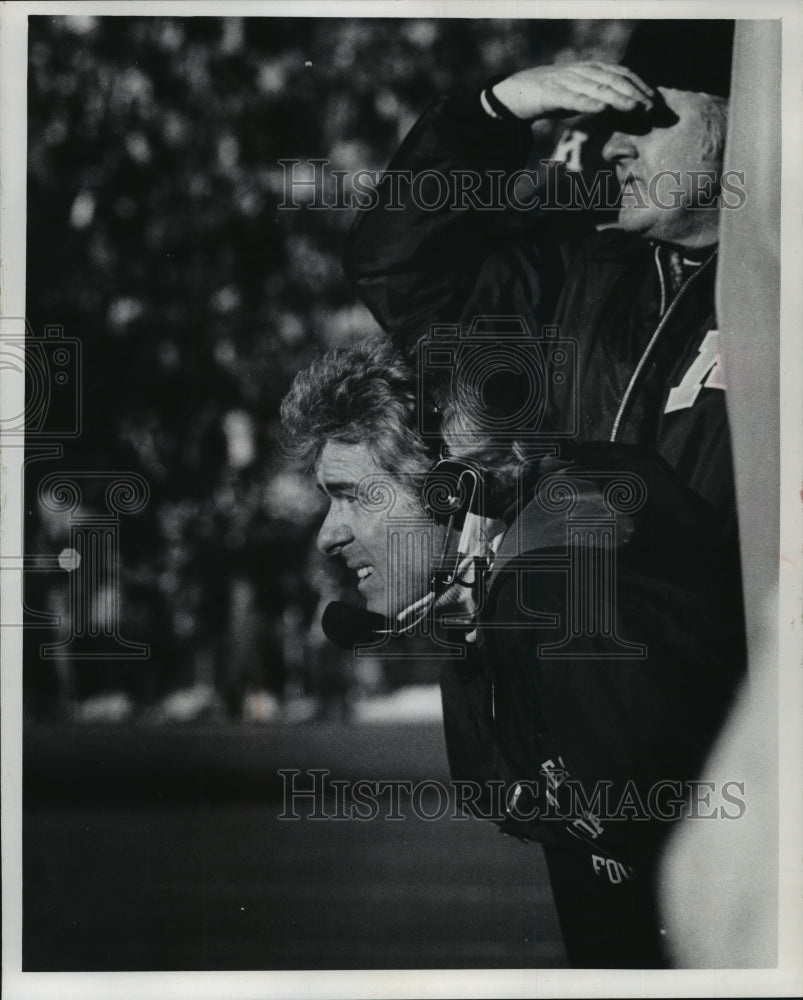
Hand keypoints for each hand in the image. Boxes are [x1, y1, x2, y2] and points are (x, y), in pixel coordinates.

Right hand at [492, 62, 655, 120]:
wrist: (518, 92)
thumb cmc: (552, 95)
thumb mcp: (579, 93)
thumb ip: (599, 96)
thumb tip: (623, 107)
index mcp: (591, 69)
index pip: (621, 74)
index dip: (640, 85)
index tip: (655, 100)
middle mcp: (582, 71)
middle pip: (614, 80)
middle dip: (635, 93)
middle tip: (652, 108)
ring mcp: (567, 81)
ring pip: (598, 89)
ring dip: (619, 99)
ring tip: (636, 109)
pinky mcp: (553, 94)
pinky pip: (574, 99)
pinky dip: (589, 104)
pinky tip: (603, 110)